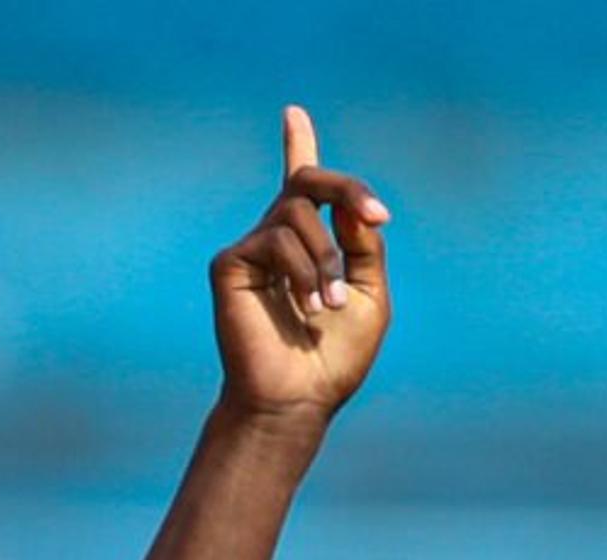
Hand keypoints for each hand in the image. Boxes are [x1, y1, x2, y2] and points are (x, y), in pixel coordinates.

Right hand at [212, 105, 392, 420]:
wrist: (297, 399)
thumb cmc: (334, 357)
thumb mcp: (368, 295)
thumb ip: (363, 246)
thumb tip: (349, 204)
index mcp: (311, 244)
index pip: (302, 186)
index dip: (296, 145)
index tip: (293, 112)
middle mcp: (277, 238)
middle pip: (307, 181)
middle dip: (346, 188)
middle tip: (376, 218)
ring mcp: (251, 248)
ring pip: (297, 215)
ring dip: (326, 259)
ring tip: (329, 305)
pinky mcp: (230, 263)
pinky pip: (275, 240)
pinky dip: (302, 271)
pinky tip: (307, 305)